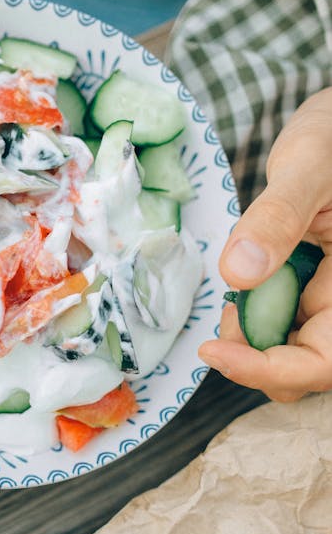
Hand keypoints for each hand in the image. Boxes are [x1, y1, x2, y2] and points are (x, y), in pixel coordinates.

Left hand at [200, 87, 331, 401]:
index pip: (326, 360)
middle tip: (225, 314)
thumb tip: (239, 273)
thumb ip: (277, 216)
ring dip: (253, 338)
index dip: (270, 370)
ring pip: (293, 349)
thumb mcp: (307, 163)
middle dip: (256, 356)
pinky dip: (256, 315)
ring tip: (234, 298)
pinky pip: (286, 322)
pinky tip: (244, 285)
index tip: (214, 349)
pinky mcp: (316, 290)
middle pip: (307, 365)